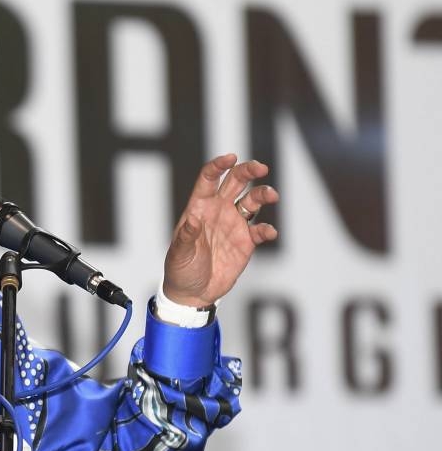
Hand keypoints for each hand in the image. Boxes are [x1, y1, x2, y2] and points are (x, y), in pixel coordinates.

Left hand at [162, 153, 278, 306]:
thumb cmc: (180, 269)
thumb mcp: (179, 253)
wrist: (193, 292)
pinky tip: (269, 232)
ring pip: (252, 200)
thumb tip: (193, 219)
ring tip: (271, 195)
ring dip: (263, 194)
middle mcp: (218, 211)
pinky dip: (267, 229)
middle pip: (236, 182)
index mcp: (199, 208)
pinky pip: (260, 230)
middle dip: (248, 170)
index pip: (209, 179)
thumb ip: (186, 235)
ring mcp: (234, 225)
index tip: (230, 158)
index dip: (219, 166)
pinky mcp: (246, 241)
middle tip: (261, 167)